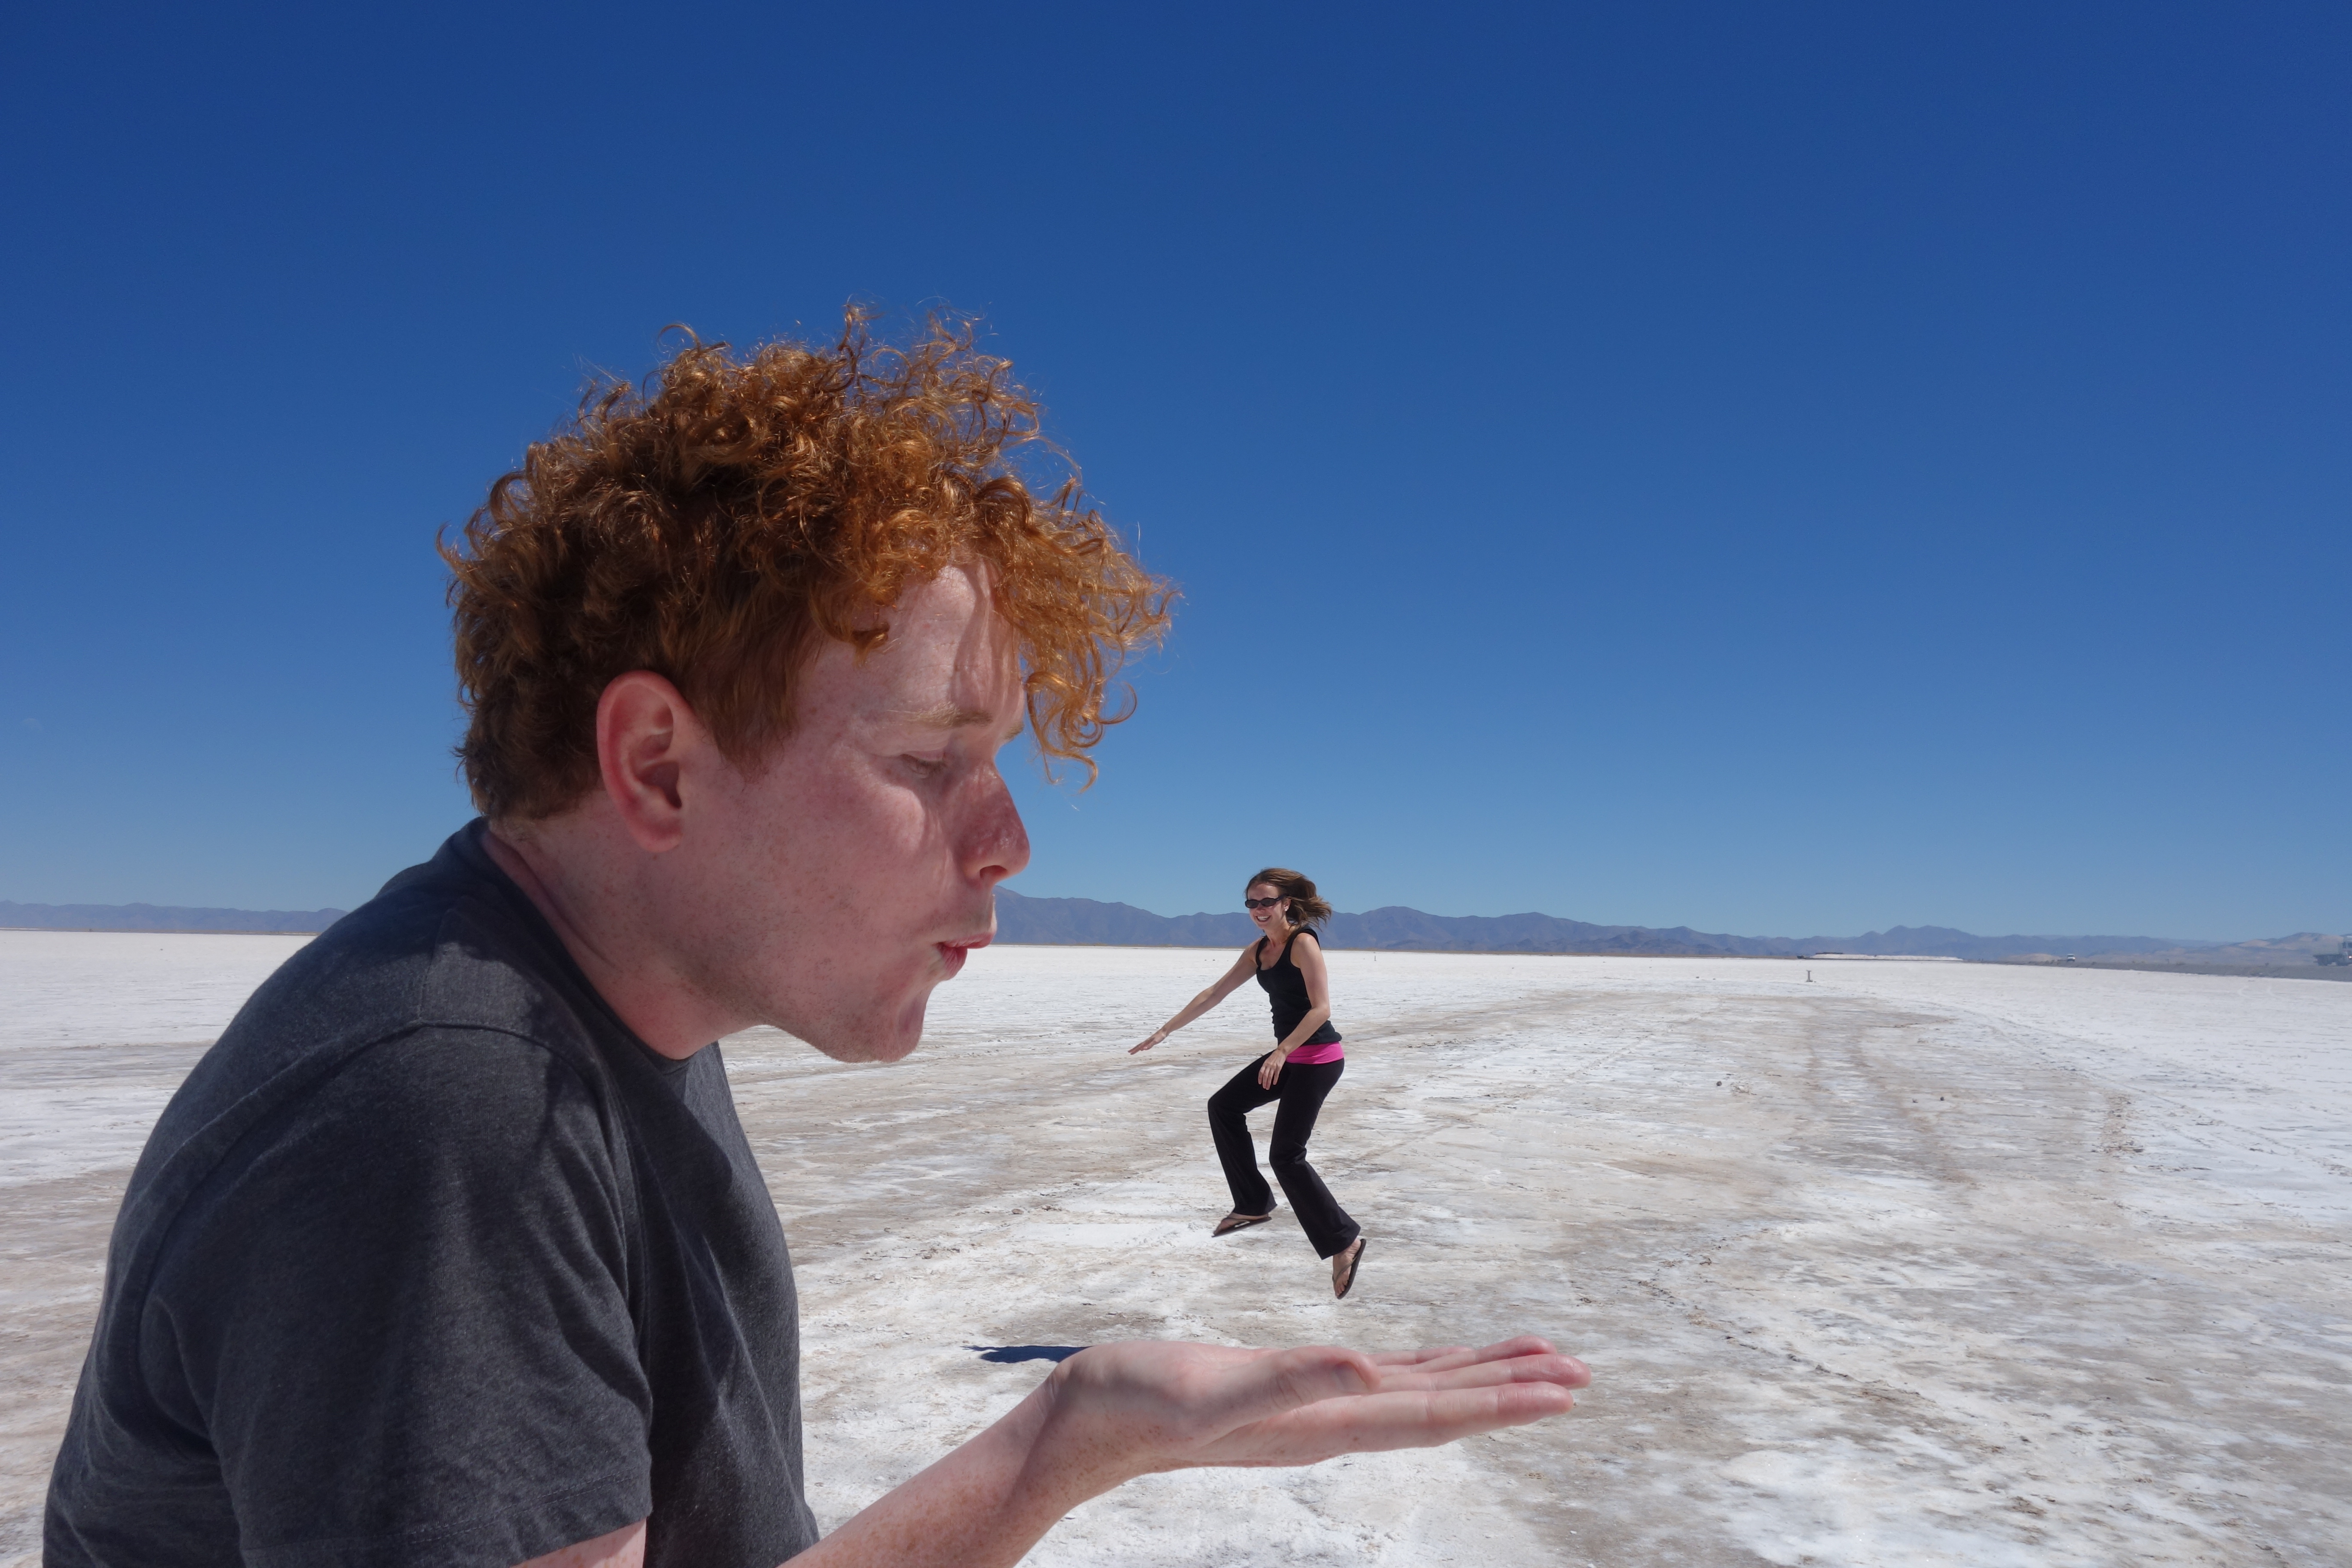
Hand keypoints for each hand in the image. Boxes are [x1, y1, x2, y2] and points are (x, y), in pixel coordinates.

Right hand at [1034, 1336, 1588, 1486]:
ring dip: (1481, 1380)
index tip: (1565, 1389)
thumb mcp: (1208, 1389)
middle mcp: (1331, 1422)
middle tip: (1584, 1372)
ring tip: (1539, 1362)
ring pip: (1419, 1393)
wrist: (1083, 1423)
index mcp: (1321, 1421)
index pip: (1432, 1413)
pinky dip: (1427, 1369)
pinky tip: (1442, 1363)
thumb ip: (1286, 1380)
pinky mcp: (1292, 1390)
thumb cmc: (1135, 1403)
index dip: (1501, 1400)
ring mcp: (1314, 1410)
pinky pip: (1381, 1380)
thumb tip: (1364, 1369)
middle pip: (1443, 1408)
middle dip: (1515, 1391)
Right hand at [1129, 1030, 1166, 1054]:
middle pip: (1139, 1046)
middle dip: (1134, 1049)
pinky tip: (1143, 1049)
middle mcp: (1147, 1041)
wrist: (1164, 1031)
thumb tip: (1143, 1049)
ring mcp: (1149, 1041)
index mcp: (1147, 1041)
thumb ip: (1149, 1045)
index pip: (1139, 1047)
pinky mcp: (1151, 1041)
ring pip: (1141, 1045)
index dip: (1134, 1050)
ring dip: (1137, 1048)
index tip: (1130, 1053)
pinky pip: (1145, 1045)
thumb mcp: (1155, 1041)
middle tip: (1129, 1052)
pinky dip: (1142, 1047)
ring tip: (1134, 1051)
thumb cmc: (1160, 1036)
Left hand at [1256, 1051, 1283, 1088]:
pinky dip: (1275, 1079)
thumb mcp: (1267, 1060)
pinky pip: (1276, 1075)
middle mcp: (1269, 1065)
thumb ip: (1265, 1066)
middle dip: (1264, 1082)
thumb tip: (1262, 1073)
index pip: (1261, 1072)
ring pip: (1270, 1076)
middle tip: (1264, 1087)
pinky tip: (1274, 1083)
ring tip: (1268, 1087)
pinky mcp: (1279, 1067)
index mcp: (1265, 1063)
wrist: (1281, 1052)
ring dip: (1268, 1082)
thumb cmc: (1274, 1056)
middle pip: (1265, 1075)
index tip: (1259, 1082)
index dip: (1260, 1078)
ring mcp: (1274, 1066)